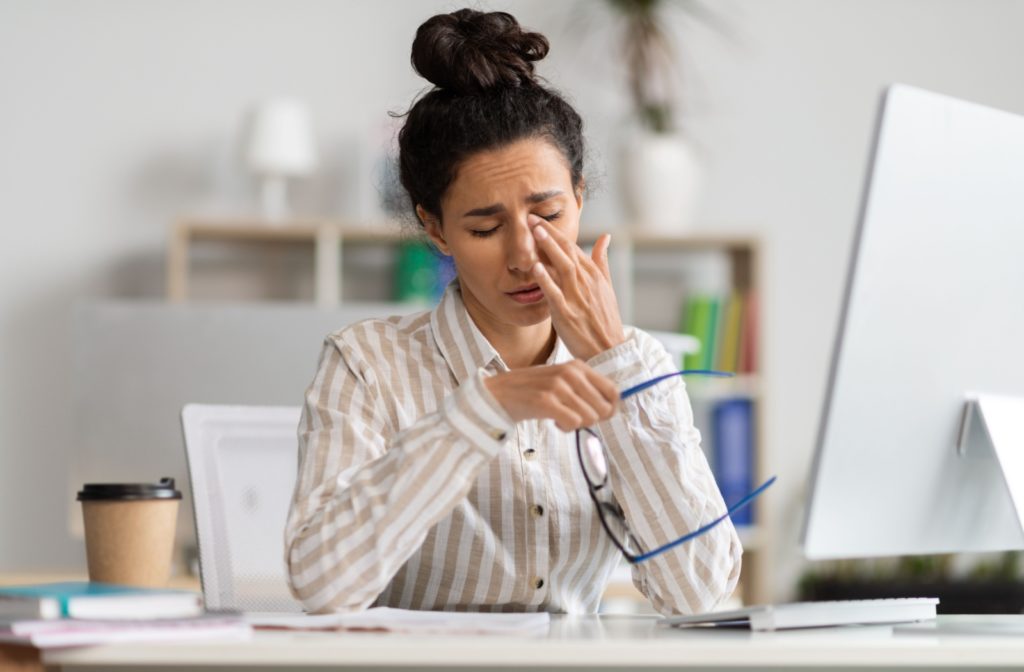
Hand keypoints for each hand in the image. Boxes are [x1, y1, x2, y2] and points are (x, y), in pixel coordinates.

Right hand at [484, 360, 618, 430]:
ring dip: (576, 424)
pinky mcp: (545, 400)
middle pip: (604, 408)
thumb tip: (612, 408)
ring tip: (559, 416)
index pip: (613, 391)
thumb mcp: (562, 381)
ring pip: (590, 418)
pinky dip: (565, 428)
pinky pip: (573, 422)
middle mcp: (570, 372)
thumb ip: (585, 389)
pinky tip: (553, 421)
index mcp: (578, 366)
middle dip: (591, 419)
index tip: (595, 416)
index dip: (609, 409)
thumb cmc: (533, 391)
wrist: (498, 394)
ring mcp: (558, 385)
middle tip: (572, 416)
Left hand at [529, 216, 625, 360]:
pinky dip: (545, 279)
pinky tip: (535, 267)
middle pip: (566, 252)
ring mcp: (576, 297)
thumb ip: (602, 260)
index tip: (539, 219)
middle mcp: (586, 282)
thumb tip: (605, 236)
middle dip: (548, 233)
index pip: (572, 247)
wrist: (609, 349)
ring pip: (561, 267)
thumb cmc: (605, 319)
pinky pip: (554, 293)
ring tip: (533, 232)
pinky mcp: (567, 313)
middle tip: (531, 217)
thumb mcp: (607, 286)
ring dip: (548, 248)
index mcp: (593, 274)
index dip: (555, 231)